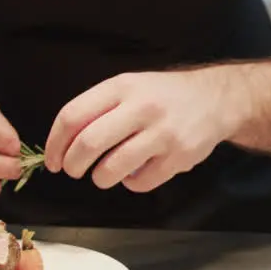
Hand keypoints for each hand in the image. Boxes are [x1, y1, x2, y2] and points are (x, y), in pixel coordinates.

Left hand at [44, 69, 242, 192]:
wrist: (217, 99)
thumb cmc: (165, 95)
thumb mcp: (130, 87)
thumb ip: (98, 108)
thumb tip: (62, 144)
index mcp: (123, 87)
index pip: (73, 116)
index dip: (54, 144)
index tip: (53, 160)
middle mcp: (143, 107)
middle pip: (88, 144)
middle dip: (73, 165)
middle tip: (73, 170)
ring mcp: (163, 133)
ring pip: (112, 168)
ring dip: (100, 178)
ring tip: (105, 174)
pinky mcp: (179, 157)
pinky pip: (140, 182)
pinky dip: (131, 183)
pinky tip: (137, 171)